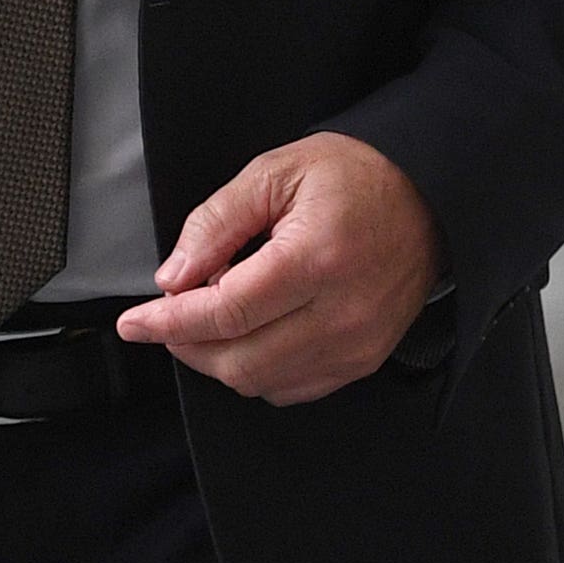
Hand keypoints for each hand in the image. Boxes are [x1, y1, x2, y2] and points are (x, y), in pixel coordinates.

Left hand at [117, 132, 440, 404]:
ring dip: (220, 359)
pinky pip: (291, 389)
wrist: (429, 197)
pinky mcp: (363, 360)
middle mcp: (341, 312)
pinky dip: (257, 371)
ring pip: (260, 383)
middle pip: (238, 361)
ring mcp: (356, 344)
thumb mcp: (276, 173)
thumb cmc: (356, 178)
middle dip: (187, 345)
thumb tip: (174, 277)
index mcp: (316, 259)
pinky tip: (253, 333)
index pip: (225, 312)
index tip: (134, 323)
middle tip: (170, 315)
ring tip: (216, 316)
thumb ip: (217, 222)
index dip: (169, 322)